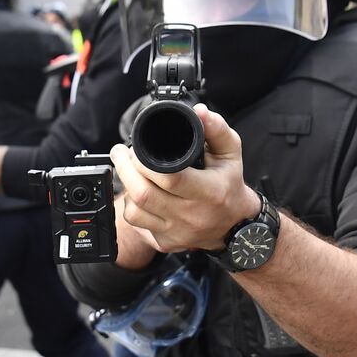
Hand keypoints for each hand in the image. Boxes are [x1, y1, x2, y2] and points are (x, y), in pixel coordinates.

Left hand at [109, 104, 259, 253]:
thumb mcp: (231, 153)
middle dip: (125, 170)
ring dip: (127, 189)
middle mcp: (192, 216)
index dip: (144, 162)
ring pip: (135, 212)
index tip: (133, 148)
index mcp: (209, 192)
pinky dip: (134, 207)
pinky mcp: (167, 243)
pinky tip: (140, 195)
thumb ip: (217, 130)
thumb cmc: (229, 185)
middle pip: (144, 195)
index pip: (170, 178)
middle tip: (120, 154)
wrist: (235, 226)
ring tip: (130, 173)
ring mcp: (178, 233)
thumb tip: (199, 112)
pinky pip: (139, 225)